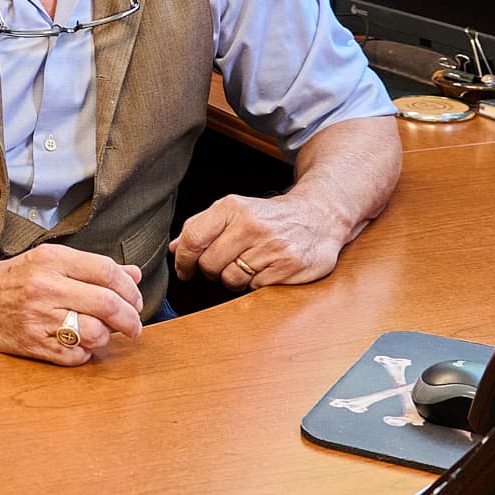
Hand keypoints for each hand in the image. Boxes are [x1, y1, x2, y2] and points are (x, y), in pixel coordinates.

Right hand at [0, 243, 143, 365]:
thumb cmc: (14, 279)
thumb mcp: (50, 262)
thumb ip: (93, 268)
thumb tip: (133, 275)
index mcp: (52, 260)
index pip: (107, 271)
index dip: (129, 289)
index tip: (135, 301)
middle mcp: (46, 287)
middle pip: (107, 304)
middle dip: (130, 318)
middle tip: (134, 325)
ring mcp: (38, 318)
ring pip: (95, 333)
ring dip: (107, 337)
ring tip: (102, 334)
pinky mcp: (31, 344)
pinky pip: (75, 355)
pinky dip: (85, 354)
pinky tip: (80, 345)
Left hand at [171, 192, 348, 290]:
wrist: (319, 217)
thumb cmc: (269, 217)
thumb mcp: (234, 212)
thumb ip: (202, 227)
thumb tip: (174, 248)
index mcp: (232, 207)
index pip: (193, 238)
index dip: (183, 260)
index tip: (184, 271)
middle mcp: (251, 225)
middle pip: (209, 264)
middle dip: (211, 271)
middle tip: (224, 265)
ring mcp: (271, 246)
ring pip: (231, 280)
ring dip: (234, 280)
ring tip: (248, 266)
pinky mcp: (288, 266)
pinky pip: (255, 287)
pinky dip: (255, 284)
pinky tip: (266, 269)